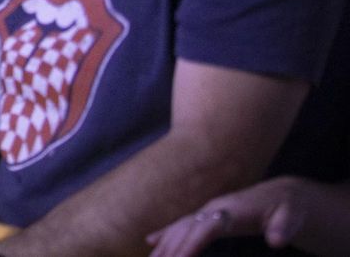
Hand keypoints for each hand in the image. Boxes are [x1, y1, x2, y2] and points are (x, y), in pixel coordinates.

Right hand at [147, 176, 318, 256]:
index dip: (192, 242)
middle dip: (169, 248)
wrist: (283, 195)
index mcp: (231, 211)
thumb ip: (284, 227)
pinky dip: (164, 233)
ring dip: (163, 244)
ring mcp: (207, 212)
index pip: (206, 227)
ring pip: (178, 228)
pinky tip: (150, 242)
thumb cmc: (288, 209)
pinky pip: (180, 225)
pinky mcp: (206, 216)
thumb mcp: (292, 217)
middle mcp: (213, 209)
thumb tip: (277, 241)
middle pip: (185, 228)